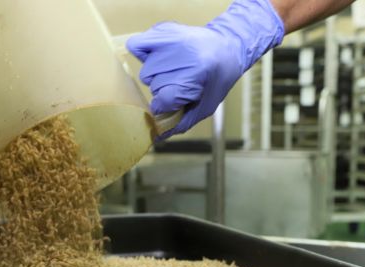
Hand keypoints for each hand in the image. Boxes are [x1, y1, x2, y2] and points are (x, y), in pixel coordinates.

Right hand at [127, 0, 284, 139]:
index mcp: (195, 75)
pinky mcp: (162, 30)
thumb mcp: (205, 106)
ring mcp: (170, 41)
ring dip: (156, 76)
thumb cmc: (218, 79)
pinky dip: (141, 53)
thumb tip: (158, 137)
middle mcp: (182, 55)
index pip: (163, 99)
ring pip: (146, 71)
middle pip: (154, 86)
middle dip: (164, 91)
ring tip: (174, 71)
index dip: (166, 106)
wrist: (228, 47)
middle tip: (181, 84)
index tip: (174, 103)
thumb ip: (181, 123)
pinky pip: (136, 46)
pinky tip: (155, 58)